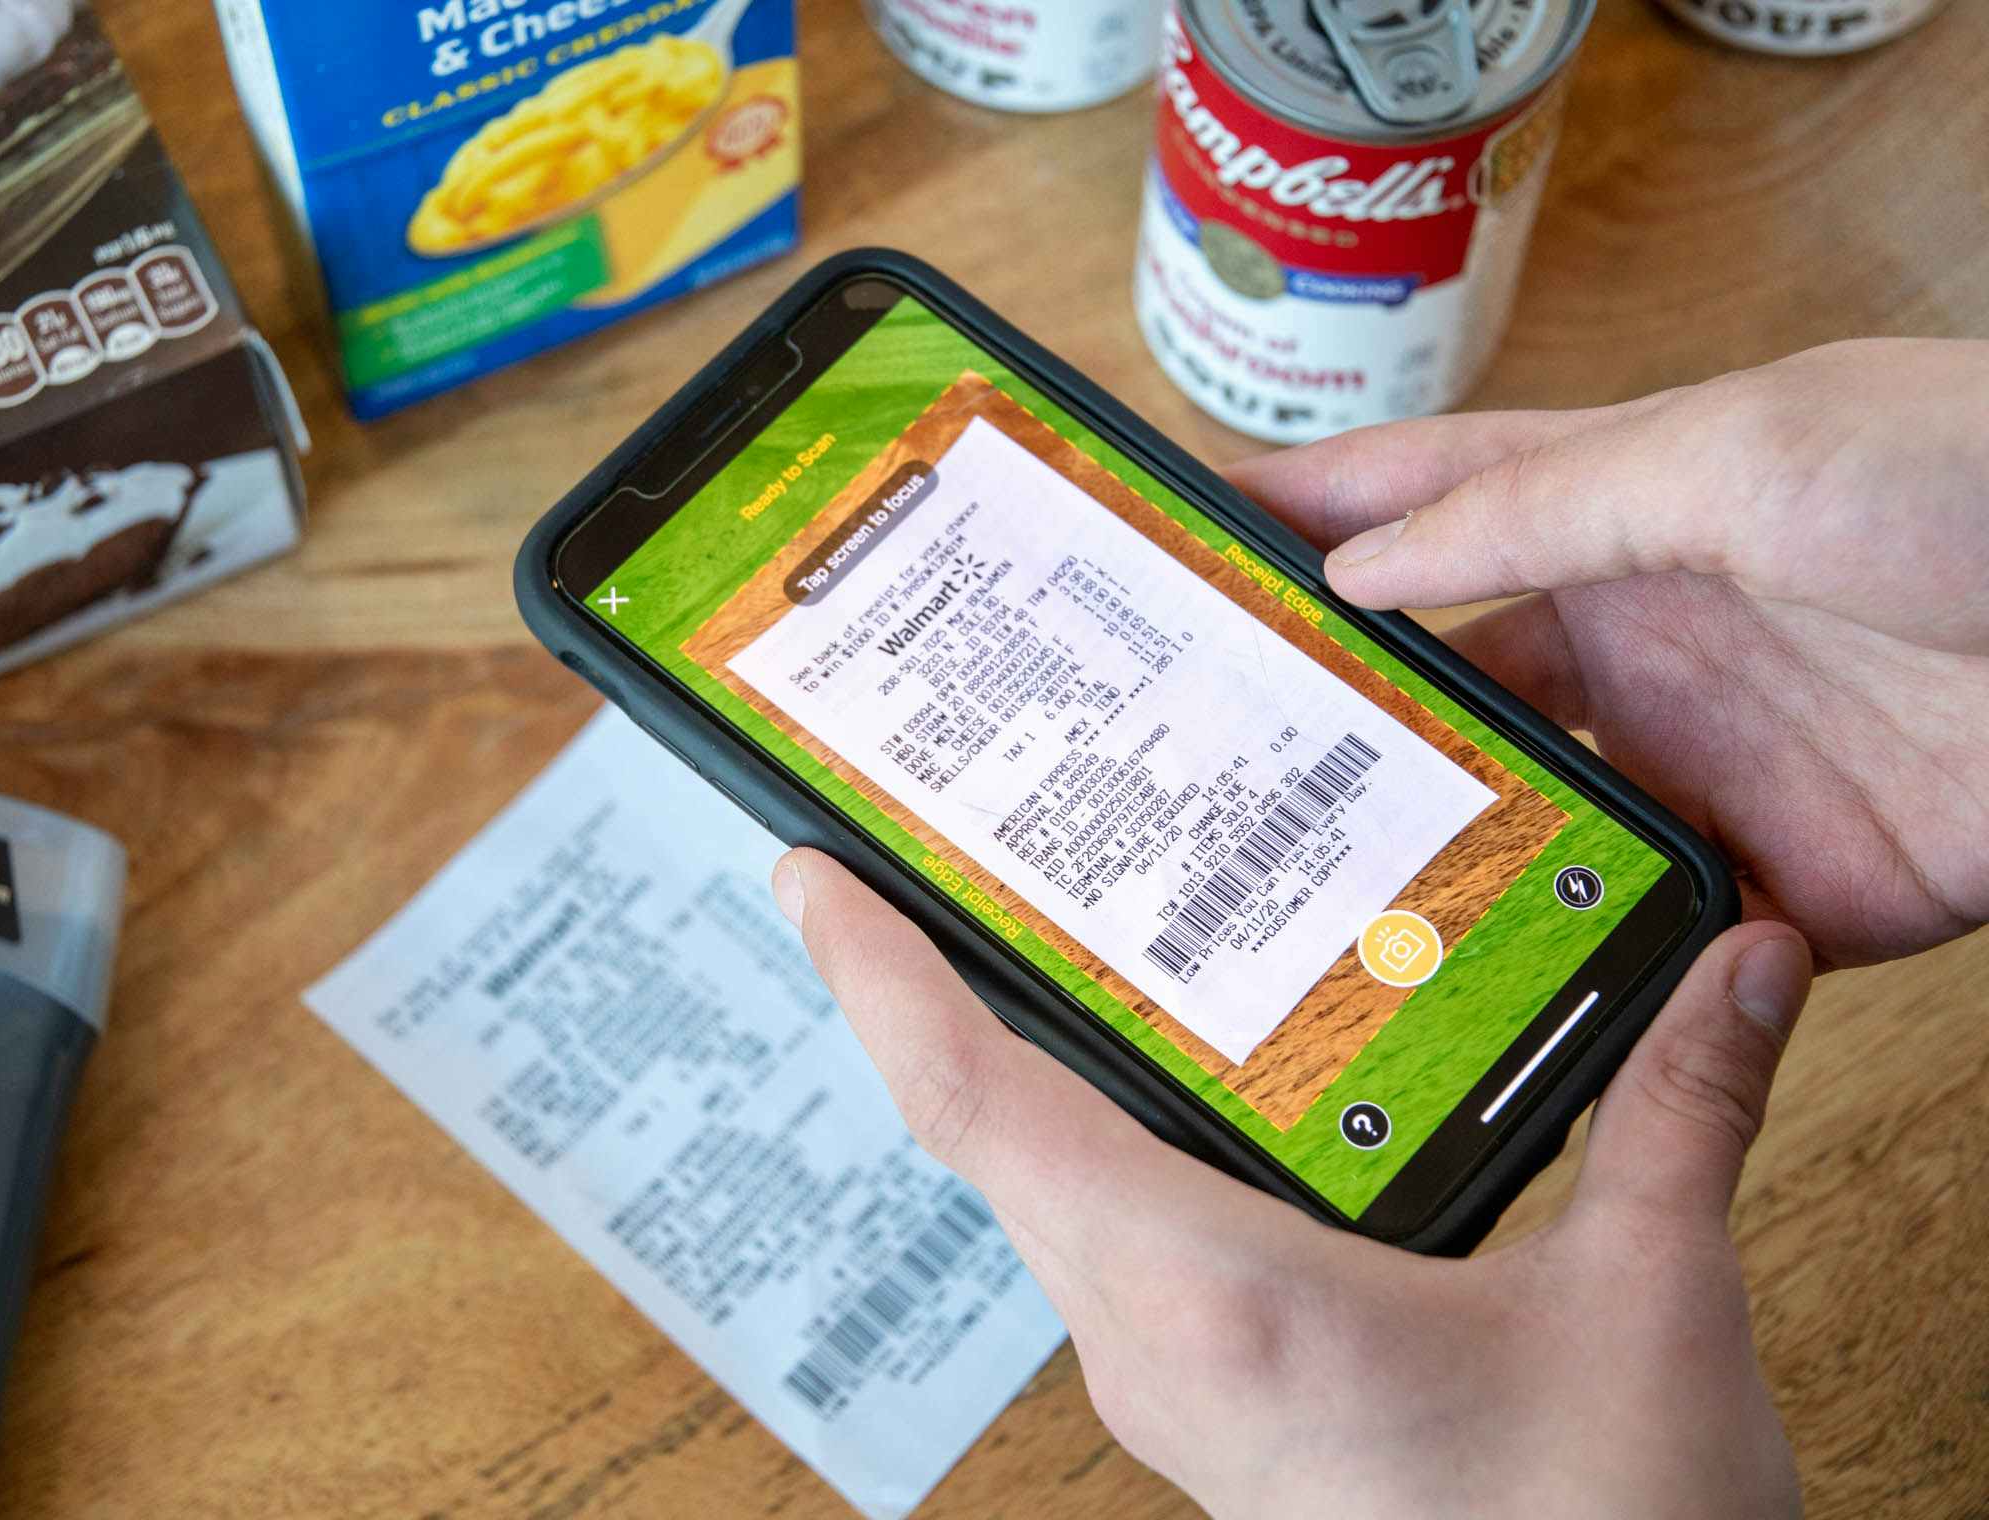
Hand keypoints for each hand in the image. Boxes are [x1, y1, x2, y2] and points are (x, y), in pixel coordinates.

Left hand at [774, 850, 1809, 1518]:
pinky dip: (1109, 1140)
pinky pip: (1110, 1238)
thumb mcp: (1646, 1307)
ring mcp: (1165, 1376)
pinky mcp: (1207, 1397)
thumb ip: (1678, 1117)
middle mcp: (1151, 1336)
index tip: (811, 877)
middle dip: (940, 990)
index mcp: (1209, 1291)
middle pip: (990, 1132)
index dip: (880, 977)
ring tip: (1044, 943)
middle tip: (928, 862)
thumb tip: (1734, 969)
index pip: (980, 1104)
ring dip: (1027, 1066)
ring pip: (1045, 1188)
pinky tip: (1188, 1092)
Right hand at [1230, 337, 1988, 967]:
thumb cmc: (1987, 490)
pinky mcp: (1783, 885)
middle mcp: (1649, 639)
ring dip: (1436, 855)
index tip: (1184, 551)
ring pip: (1522, 823)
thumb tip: (1367, 567)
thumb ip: (1542, 510)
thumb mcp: (1739, 460)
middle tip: (1208, 765)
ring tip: (1309, 900)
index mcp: (1626, 511)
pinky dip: (1569, 963)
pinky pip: (1645, 936)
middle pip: (1449, 686)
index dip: (1305, 520)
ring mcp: (1709, 764)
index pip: (1425, 506)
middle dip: (1336, 718)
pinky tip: (1480, 989)